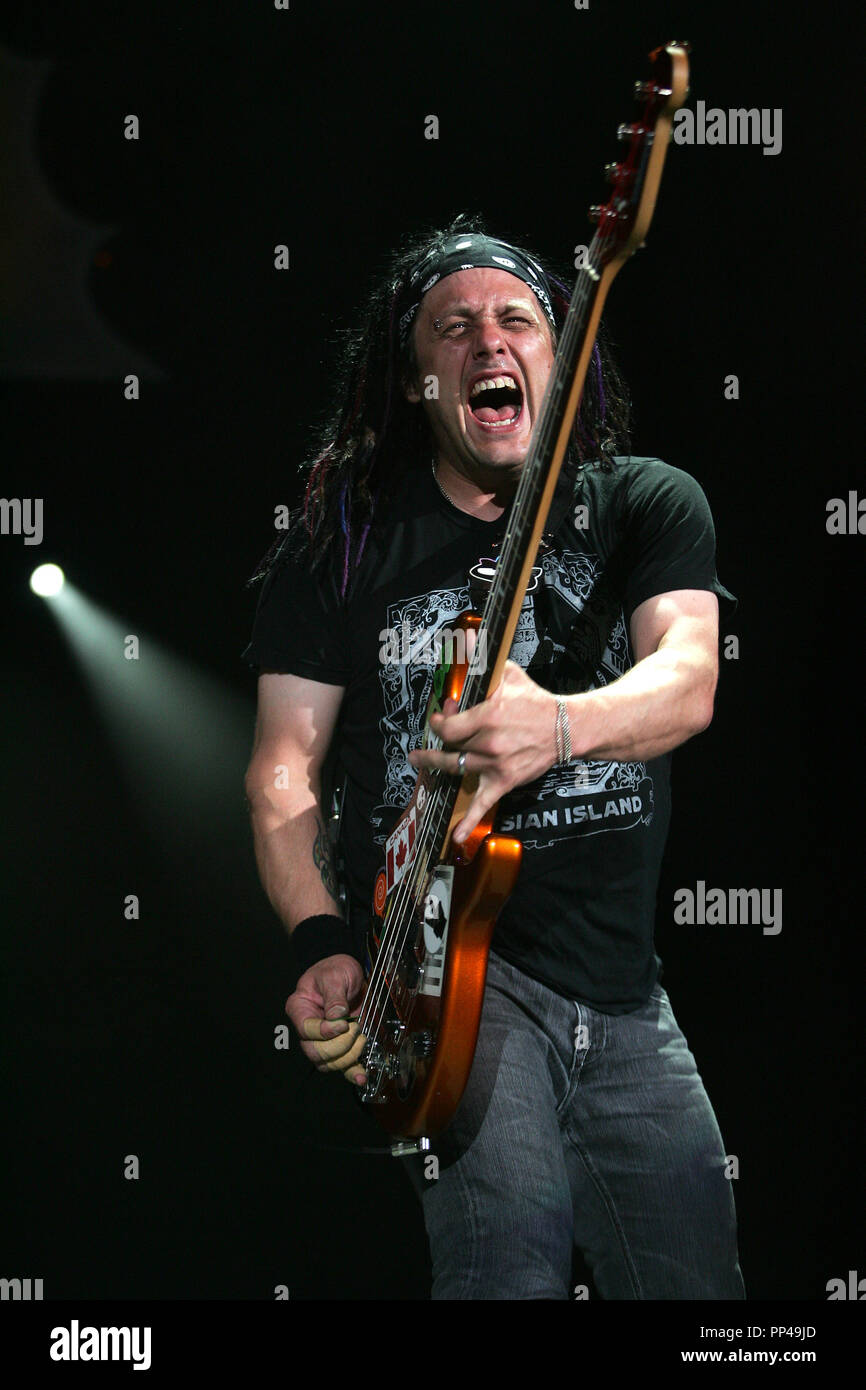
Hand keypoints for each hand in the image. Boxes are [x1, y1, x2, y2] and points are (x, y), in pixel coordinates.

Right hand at [284, 953, 367, 1084]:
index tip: (344, 1023)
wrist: (349, 974)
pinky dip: (352, 1072)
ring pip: (328, 1063)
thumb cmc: (335, 970)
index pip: (306, 1029)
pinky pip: (341, 1066)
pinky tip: (361, 1076)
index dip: (325, 1031)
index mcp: (299, 1008)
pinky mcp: (339, 1046)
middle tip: (354, 1029)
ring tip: (361, 1039)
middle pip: (315, 1052)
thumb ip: (335, 996)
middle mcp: (308, 1028)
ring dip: (348, 1057)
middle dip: (338, 1045)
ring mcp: (322, 1039)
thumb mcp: (335, 975)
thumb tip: (336, 1017)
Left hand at [408, 660, 558, 843]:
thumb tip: (466, 636)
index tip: (438, 717)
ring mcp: (496, 765)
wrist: (566, 728)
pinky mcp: (505, 781)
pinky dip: (469, 823)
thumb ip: (484, 659)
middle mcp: (489, 743)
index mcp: (489, 716)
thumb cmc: (536, 700)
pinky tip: (456, 838)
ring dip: (436, 764)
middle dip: (438, 739)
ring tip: (419, 759)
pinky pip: (483, 804)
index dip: (438, 722)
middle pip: (451, 746)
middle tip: (431, 735)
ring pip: (457, 768)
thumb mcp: (509, 675)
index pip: (448, 726)